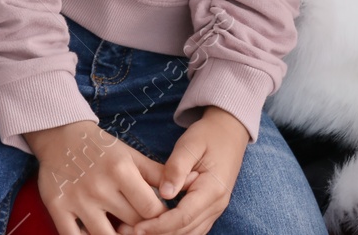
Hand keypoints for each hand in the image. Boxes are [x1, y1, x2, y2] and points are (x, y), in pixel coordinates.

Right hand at [27, 119, 168, 234]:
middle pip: (131, 224)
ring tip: (126, 232)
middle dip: (142, 230)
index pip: (151, 208)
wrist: (62, 136)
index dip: (161, 218)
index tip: (162, 219)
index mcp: (122, 171)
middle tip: (146, 227)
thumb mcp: (132, 156)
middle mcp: (100, 187)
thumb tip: (192, 182)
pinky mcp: (57, 208)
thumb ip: (158, 173)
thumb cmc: (103, 149)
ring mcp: (77, 200)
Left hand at [120, 106, 248, 234]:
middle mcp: (217, 204)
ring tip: (136, 231)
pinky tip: (154, 229)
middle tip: (128, 231)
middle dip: (157, 234)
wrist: (229, 132)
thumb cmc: (207, 135)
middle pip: (185, 231)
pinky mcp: (210, 210)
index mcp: (213, 189)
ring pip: (189, 234)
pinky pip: (192, 229)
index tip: (136, 227)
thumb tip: (164, 193)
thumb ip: (177, 168)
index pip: (183, 217)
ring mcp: (215, 209)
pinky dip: (173, 232)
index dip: (158, 226)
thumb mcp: (190, 144)